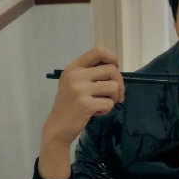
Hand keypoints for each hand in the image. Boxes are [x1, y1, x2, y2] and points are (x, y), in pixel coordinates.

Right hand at [39, 47, 123, 178]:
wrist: (58, 127)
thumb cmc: (70, 104)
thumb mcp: (74, 82)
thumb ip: (90, 72)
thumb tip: (115, 67)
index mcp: (73, 67)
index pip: (98, 51)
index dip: (112, 58)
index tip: (115, 69)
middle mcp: (76, 75)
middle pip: (112, 70)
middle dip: (120, 83)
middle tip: (116, 95)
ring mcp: (80, 89)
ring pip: (114, 86)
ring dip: (114, 97)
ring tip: (104, 103)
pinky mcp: (85, 104)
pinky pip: (109, 103)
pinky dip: (107, 109)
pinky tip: (96, 112)